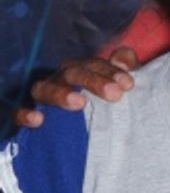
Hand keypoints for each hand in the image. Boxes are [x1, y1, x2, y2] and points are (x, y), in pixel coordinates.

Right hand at [13, 47, 140, 128]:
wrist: (80, 135)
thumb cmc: (102, 104)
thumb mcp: (117, 86)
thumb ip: (125, 68)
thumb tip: (122, 57)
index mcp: (81, 70)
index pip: (94, 64)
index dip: (111, 71)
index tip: (128, 84)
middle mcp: (59, 79)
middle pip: (72, 72)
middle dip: (93, 81)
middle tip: (114, 94)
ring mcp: (42, 96)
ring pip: (44, 88)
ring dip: (61, 94)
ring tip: (80, 103)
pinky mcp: (27, 116)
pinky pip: (18, 113)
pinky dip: (25, 114)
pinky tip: (39, 120)